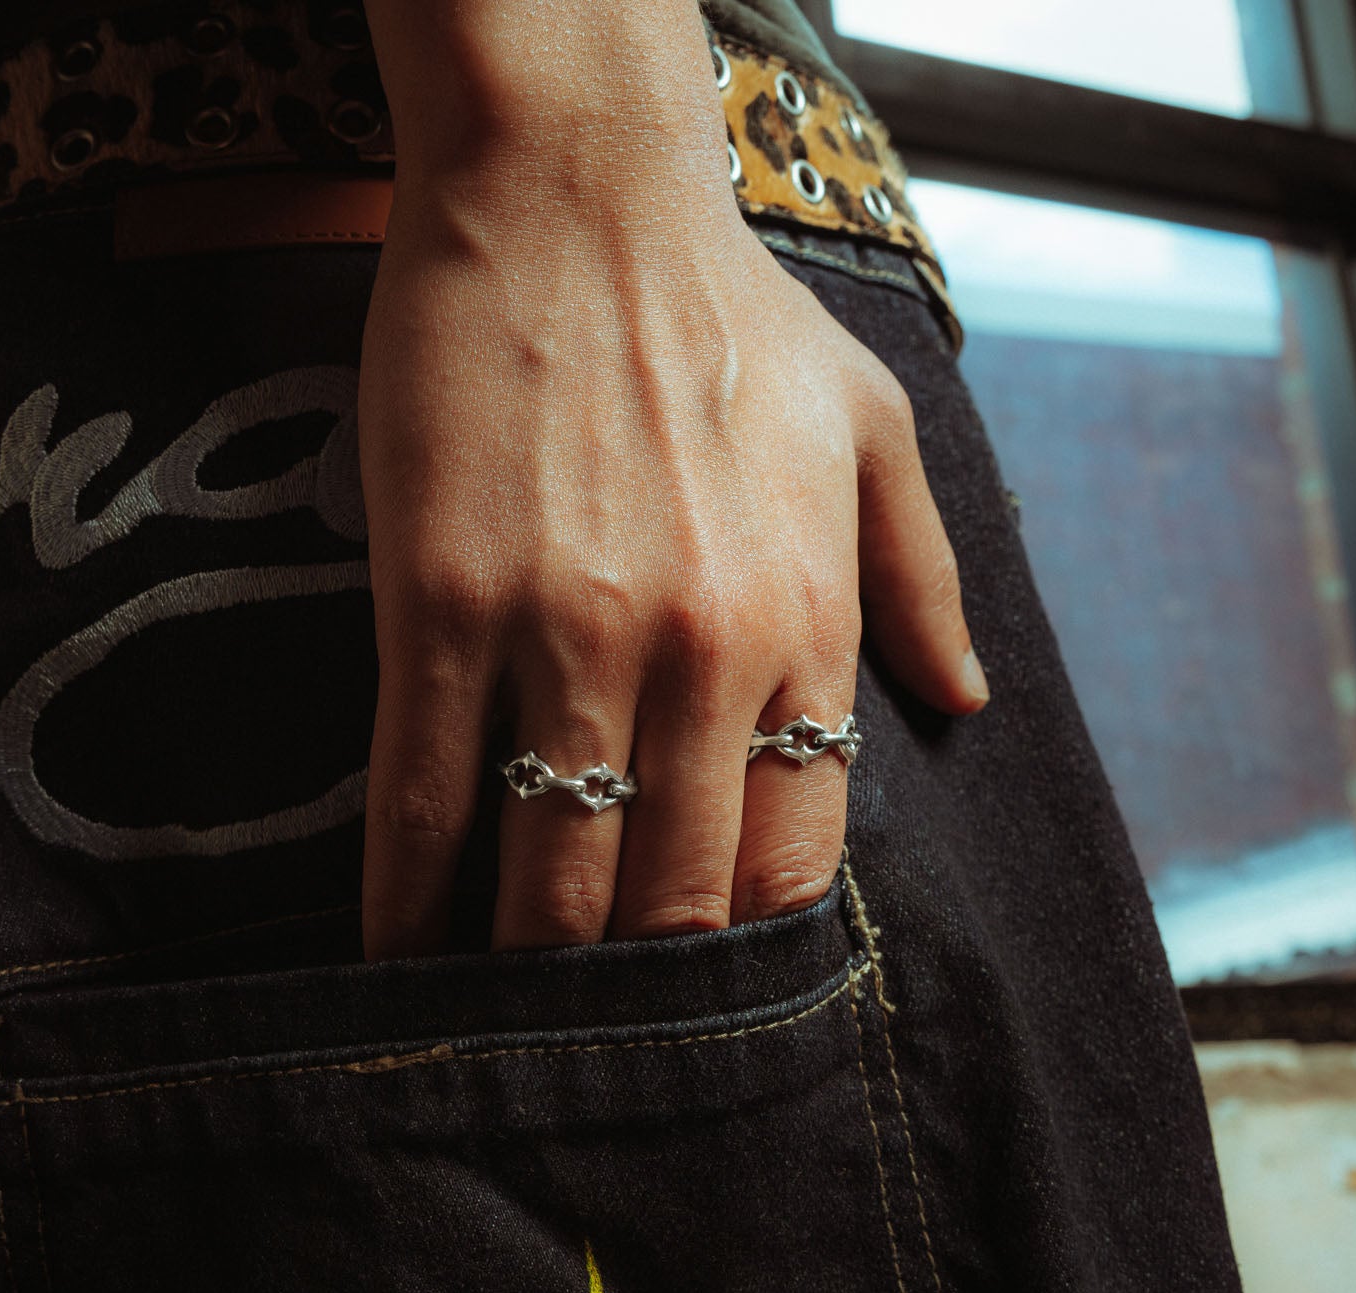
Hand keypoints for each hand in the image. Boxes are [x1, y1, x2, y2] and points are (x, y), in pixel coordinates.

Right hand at [359, 0, 986, 956]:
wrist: (572, 194)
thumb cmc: (723, 311)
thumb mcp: (872, 425)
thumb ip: (929, 580)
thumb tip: (964, 704)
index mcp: (806, 624)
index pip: (793, 859)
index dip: (745, 949)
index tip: (704, 990)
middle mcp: (699, 653)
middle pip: (672, 892)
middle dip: (635, 986)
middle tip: (599, 1036)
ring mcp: (564, 636)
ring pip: (548, 869)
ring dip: (523, 969)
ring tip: (500, 1019)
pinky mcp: (444, 605)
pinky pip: (421, 793)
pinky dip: (404, 897)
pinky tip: (391, 953)